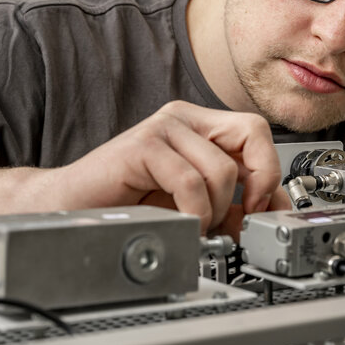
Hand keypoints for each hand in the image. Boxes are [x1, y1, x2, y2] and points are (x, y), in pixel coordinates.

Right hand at [52, 101, 289, 236]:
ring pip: (223, 168)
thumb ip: (235, 205)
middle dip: (261, 179)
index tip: (264, 209)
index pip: (258, 135)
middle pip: (253, 132)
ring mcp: (163, 127)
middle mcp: (185, 120)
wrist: (70, 208)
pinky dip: (193, 212)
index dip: (272, 174)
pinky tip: (181, 221)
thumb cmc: (127, 204)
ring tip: (196, 224)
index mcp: (201, 127)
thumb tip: (274, 210)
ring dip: (216, 210)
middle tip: (246, 212)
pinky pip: (190, 181)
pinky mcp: (142, 145)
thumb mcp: (196, 205)